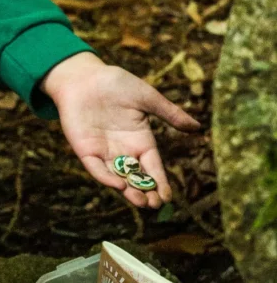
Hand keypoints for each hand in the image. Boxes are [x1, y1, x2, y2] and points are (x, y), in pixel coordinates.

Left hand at [41, 52, 199, 208]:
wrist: (84, 77)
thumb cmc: (116, 84)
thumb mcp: (147, 98)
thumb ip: (170, 114)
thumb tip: (197, 127)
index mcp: (140, 141)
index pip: (153, 167)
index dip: (160, 183)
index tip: (168, 198)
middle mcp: (123, 150)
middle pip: (136, 177)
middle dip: (145, 192)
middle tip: (154, 205)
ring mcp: (104, 152)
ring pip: (117, 177)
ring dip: (128, 191)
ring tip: (141, 202)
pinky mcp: (85, 150)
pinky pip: (96, 168)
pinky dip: (106, 177)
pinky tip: (119, 184)